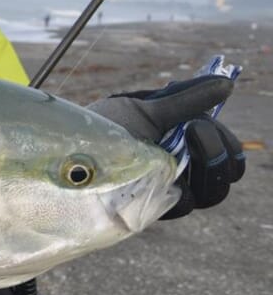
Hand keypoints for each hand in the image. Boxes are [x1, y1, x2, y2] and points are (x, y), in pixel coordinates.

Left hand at [87, 75, 245, 217]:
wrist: (67, 147)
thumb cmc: (104, 126)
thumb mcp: (146, 109)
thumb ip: (185, 101)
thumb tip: (227, 83)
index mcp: (184, 151)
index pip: (226, 156)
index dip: (226, 145)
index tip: (204, 123)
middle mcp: (178, 176)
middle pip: (222, 178)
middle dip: (218, 153)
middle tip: (195, 130)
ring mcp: (164, 195)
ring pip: (205, 194)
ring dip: (202, 166)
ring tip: (175, 144)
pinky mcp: (148, 211)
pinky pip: (179, 204)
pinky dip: (174, 186)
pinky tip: (155, 169)